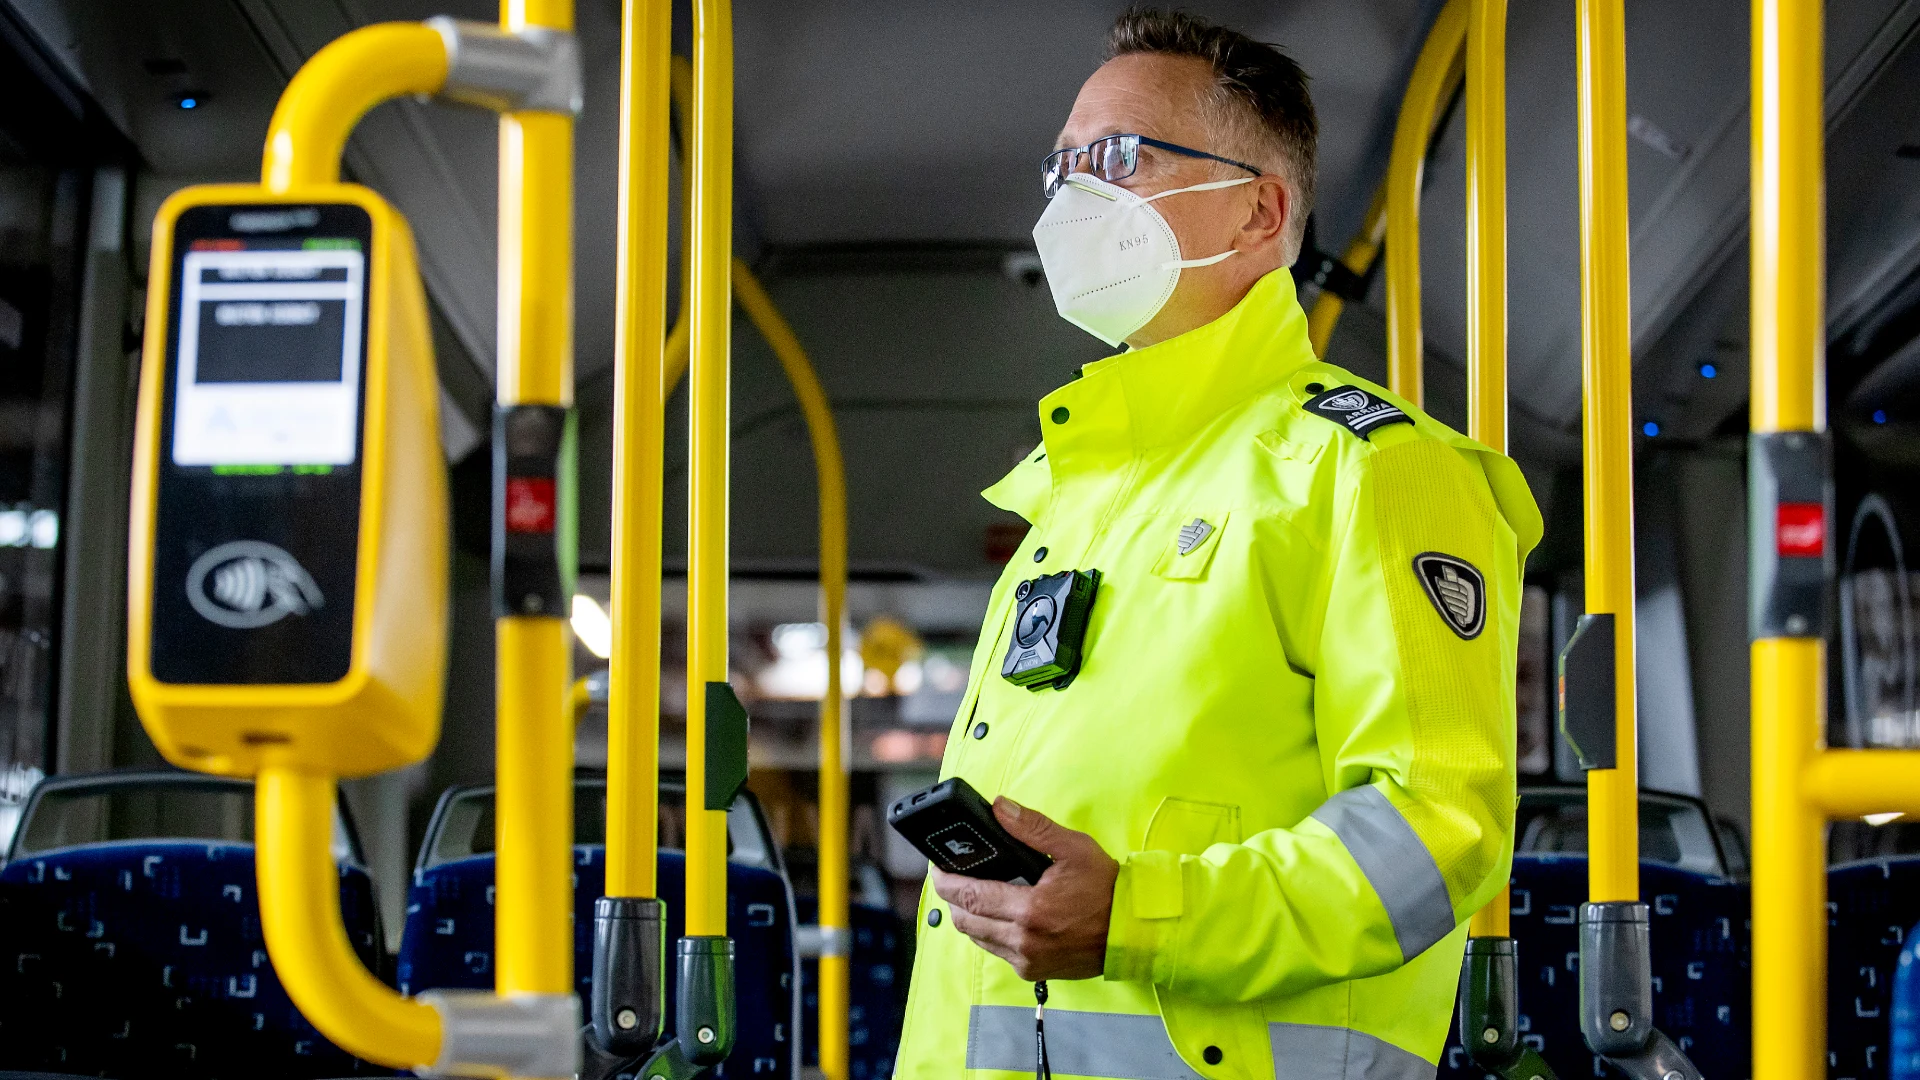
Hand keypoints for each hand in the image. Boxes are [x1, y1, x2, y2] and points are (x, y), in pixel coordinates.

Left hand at [930, 797, 1118, 980]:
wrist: (1132, 932)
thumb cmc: (1107, 889)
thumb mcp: (1073, 848)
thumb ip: (1032, 828)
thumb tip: (999, 807)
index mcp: (1030, 910)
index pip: (968, 896)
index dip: (945, 881)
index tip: (937, 867)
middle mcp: (1023, 940)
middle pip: (964, 920)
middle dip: (952, 898)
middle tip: (951, 877)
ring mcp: (1027, 959)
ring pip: (976, 938)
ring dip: (969, 915)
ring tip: (973, 893)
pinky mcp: (1032, 971)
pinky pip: (996, 950)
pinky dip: (988, 932)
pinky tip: (998, 913)